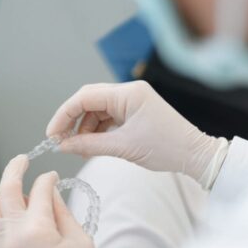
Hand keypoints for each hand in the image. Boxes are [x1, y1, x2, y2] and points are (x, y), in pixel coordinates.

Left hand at [0, 155, 96, 247]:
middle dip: (15, 169)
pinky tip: (12, 221)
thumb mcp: (80, 242)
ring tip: (20, 196)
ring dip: (5, 197)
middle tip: (23, 159)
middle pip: (6, 189)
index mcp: (37, 229)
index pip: (39, 190)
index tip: (54, 176)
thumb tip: (50, 191)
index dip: (48, 179)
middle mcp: (12, 236)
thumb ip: (62, 211)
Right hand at [46, 80, 228, 187]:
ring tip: (77, 149)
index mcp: (127, 93)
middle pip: (88, 100)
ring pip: (97, 111)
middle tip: (59, 141)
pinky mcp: (134, 112)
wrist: (195, 154)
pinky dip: (96, 131)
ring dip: (84, 129)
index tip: (52, 134)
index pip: (84, 97)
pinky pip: (108, 118)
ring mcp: (132, 101)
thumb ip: (89, 145)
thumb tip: (63, 146)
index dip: (64, 115)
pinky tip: (90, 146)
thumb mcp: (123, 148)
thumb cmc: (166, 148)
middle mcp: (128, 92)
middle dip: (72, 120)